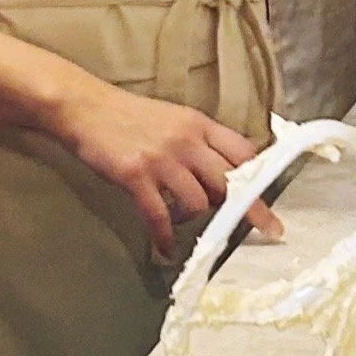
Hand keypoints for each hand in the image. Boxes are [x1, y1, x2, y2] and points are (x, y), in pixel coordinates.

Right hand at [51, 82, 281, 251]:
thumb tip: (224, 175)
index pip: (244, 152)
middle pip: (231, 181)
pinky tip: (165, 248)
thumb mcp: (174, 120)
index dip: (260, 179)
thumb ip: (200, 143)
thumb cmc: (130, 116)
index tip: (270, 201)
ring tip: (180, 222)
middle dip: (251, 210)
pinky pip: (159, 216)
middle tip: (269, 231)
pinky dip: (165, 237)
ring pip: (199, 202)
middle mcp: (186, 141)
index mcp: (199, 125)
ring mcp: (161, 159)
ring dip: (194, 219)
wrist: (85, 107)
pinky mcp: (136, 175)